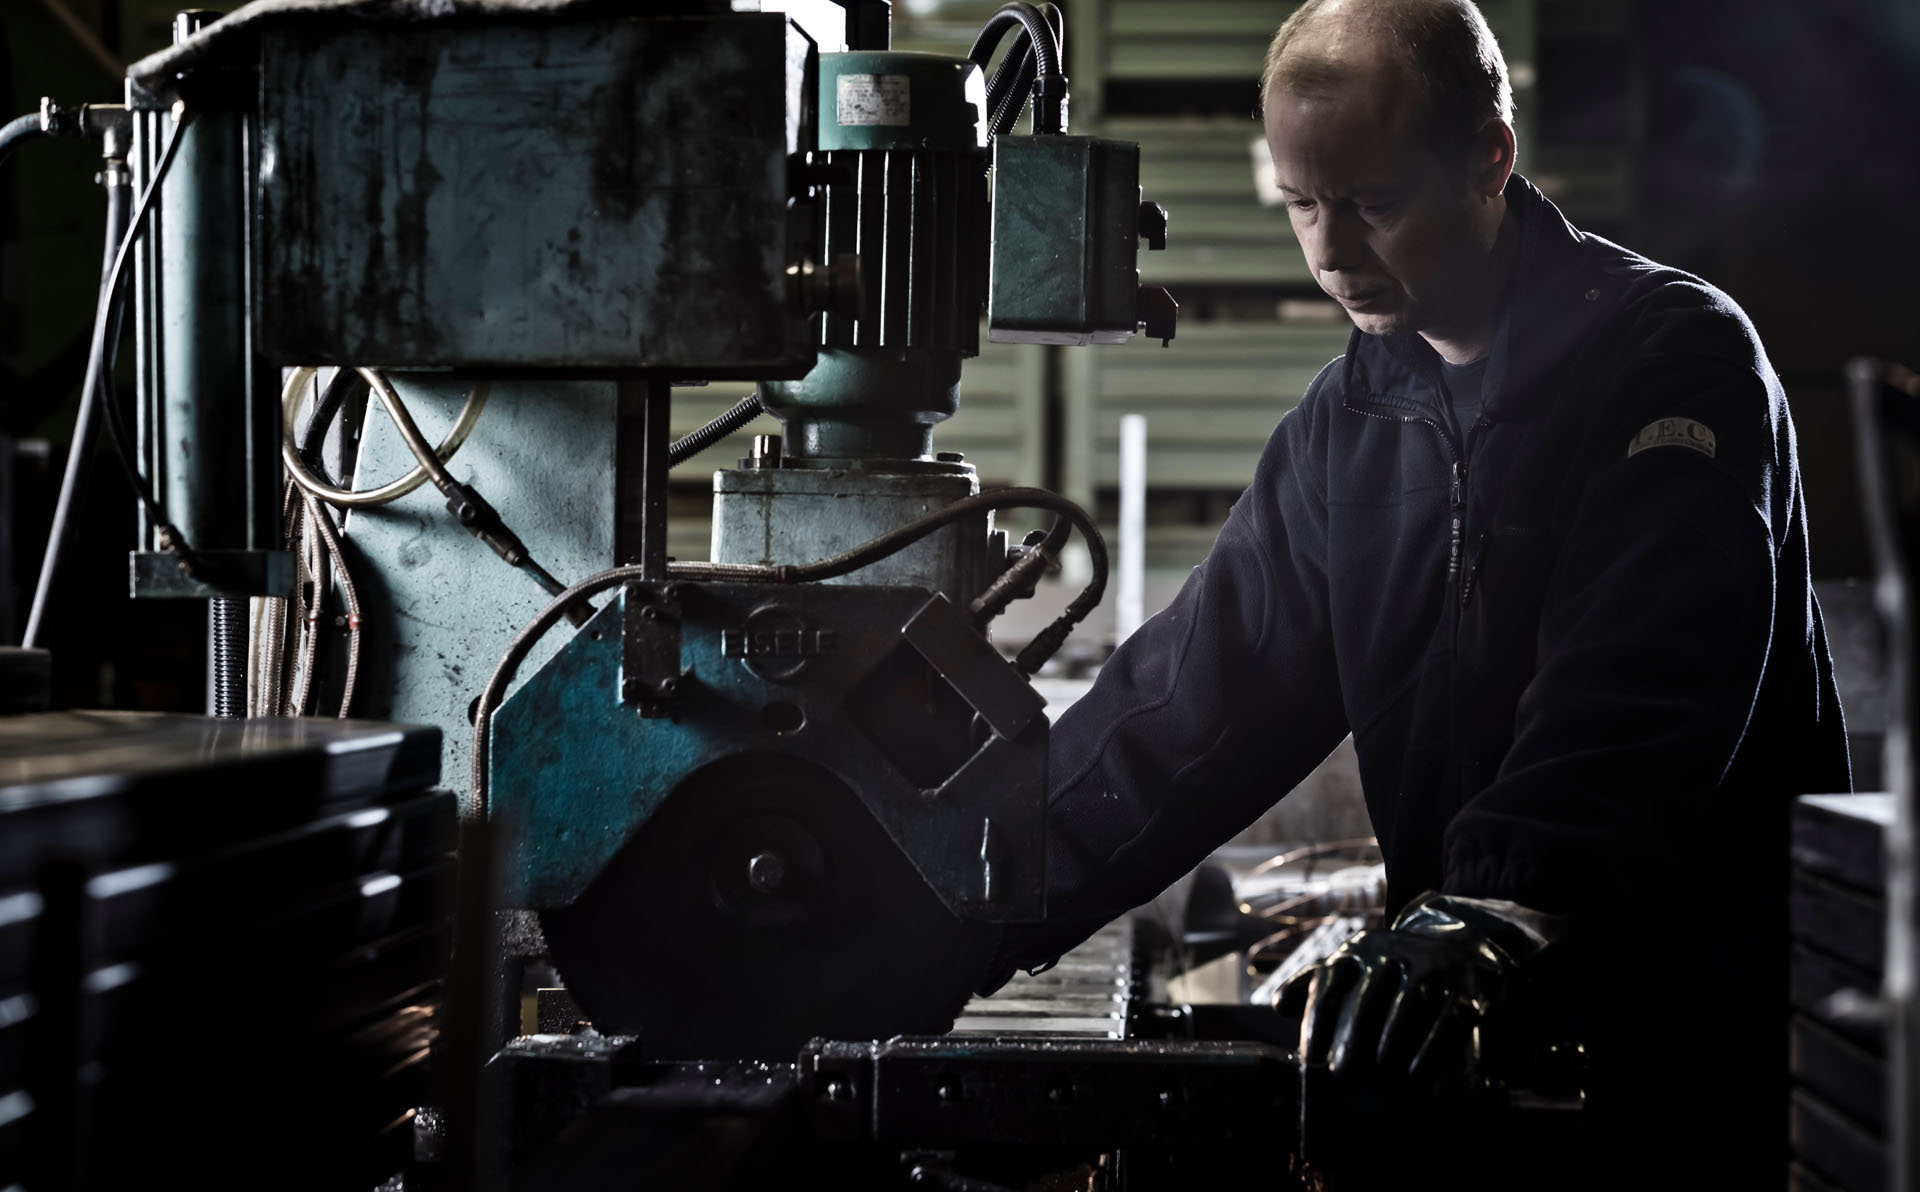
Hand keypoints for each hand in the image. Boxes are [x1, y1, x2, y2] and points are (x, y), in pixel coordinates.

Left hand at [1274, 893, 1556, 1091]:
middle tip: (1340, 1075)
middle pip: (1365, 999)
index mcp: (1357, 950)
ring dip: (1389, 1047)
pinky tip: (1414, 1076)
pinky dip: (1429, 1050)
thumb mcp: (1349, 965)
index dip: (1317, 1022)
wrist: (1454, 943)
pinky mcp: (1463, 985)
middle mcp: (1391, 952)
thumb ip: (1311, 984)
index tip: (1310, 1057)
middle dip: (1351, 1040)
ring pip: (1406, 1007)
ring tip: (1377, 1079)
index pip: (1328, 984)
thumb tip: (1280, 1006)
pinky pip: (1445, 1019)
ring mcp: (1429, 965)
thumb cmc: (1387, 967)